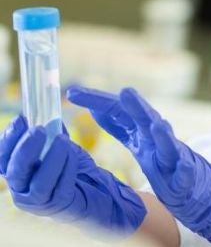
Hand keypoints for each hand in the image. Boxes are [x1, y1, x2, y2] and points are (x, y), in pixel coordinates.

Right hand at [0, 115, 145, 235]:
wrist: (96, 189)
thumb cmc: (72, 166)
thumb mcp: (59, 145)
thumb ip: (51, 132)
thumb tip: (48, 109)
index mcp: (19, 172)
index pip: (3, 158)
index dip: (8, 139)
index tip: (21, 119)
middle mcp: (23, 189)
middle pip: (14, 172)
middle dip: (25, 149)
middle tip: (39, 130)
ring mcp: (40, 201)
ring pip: (38, 183)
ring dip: (51, 158)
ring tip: (63, 140)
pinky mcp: (60, 206)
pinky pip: (61, 188)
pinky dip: (67, 168)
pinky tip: (74, 155)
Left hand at [67, 85, 210, 243]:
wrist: (190, 182)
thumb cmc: (161, 157)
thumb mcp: (136, 140)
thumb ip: (118, 125)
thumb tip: (96, 107)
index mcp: (140, 129)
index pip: (117, 110)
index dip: (97, 101)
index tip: (72, 92)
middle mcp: (157, 135)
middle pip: (144, 118)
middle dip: (136, 106)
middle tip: (125, 92)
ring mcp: (172, 153)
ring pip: (167, 141)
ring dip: (162, 133)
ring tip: (156, 125)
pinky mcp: (185, 173)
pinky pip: (185, 170)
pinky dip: (184, 166)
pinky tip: (183, 165)